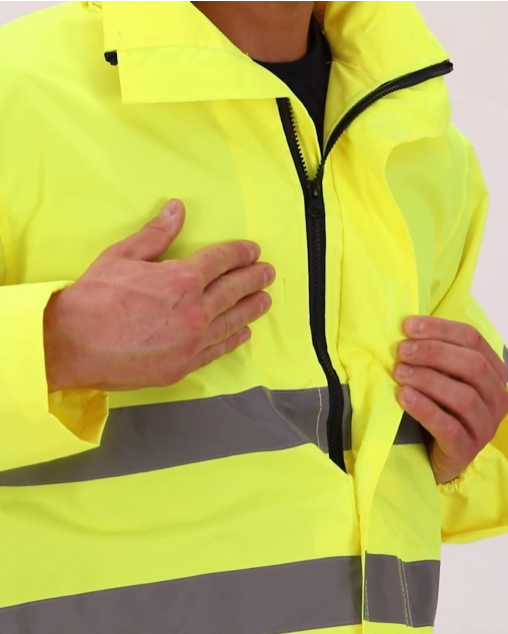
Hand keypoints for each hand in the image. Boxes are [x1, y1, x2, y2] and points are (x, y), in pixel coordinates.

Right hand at [44, 200, 274, 391]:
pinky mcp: (183, 365)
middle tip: (267, 272)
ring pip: (232, 320)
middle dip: (254, 278)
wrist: (71, 344)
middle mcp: (194, 311)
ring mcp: (191, 341)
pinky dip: (233, 339)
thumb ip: (156, 234)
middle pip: (234, 290)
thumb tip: (177, 209)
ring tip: (265, 300)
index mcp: (182, 279)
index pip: (221, 261)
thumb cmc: (94, 298)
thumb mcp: (123, 255)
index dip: (240, 252)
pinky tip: (243, 332)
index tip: (253, 250)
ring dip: (251, 308)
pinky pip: (217, 349)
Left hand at [393, 316, 507, 483]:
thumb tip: (406, 329)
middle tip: (402, 351)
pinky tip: (404, 397)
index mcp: (492, 372)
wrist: (434, 456)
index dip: (440, 329)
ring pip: (463, 396)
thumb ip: (433, 356)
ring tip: (399, 373)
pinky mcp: (466, 449)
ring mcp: (484, 426)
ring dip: (427, 379)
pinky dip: (425, 409)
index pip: (473, 339)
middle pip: (471, 365)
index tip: (408, 326)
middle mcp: (495, 397)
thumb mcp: (440, 377)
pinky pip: (449, 427)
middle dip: (433, 353)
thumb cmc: (437, 407)